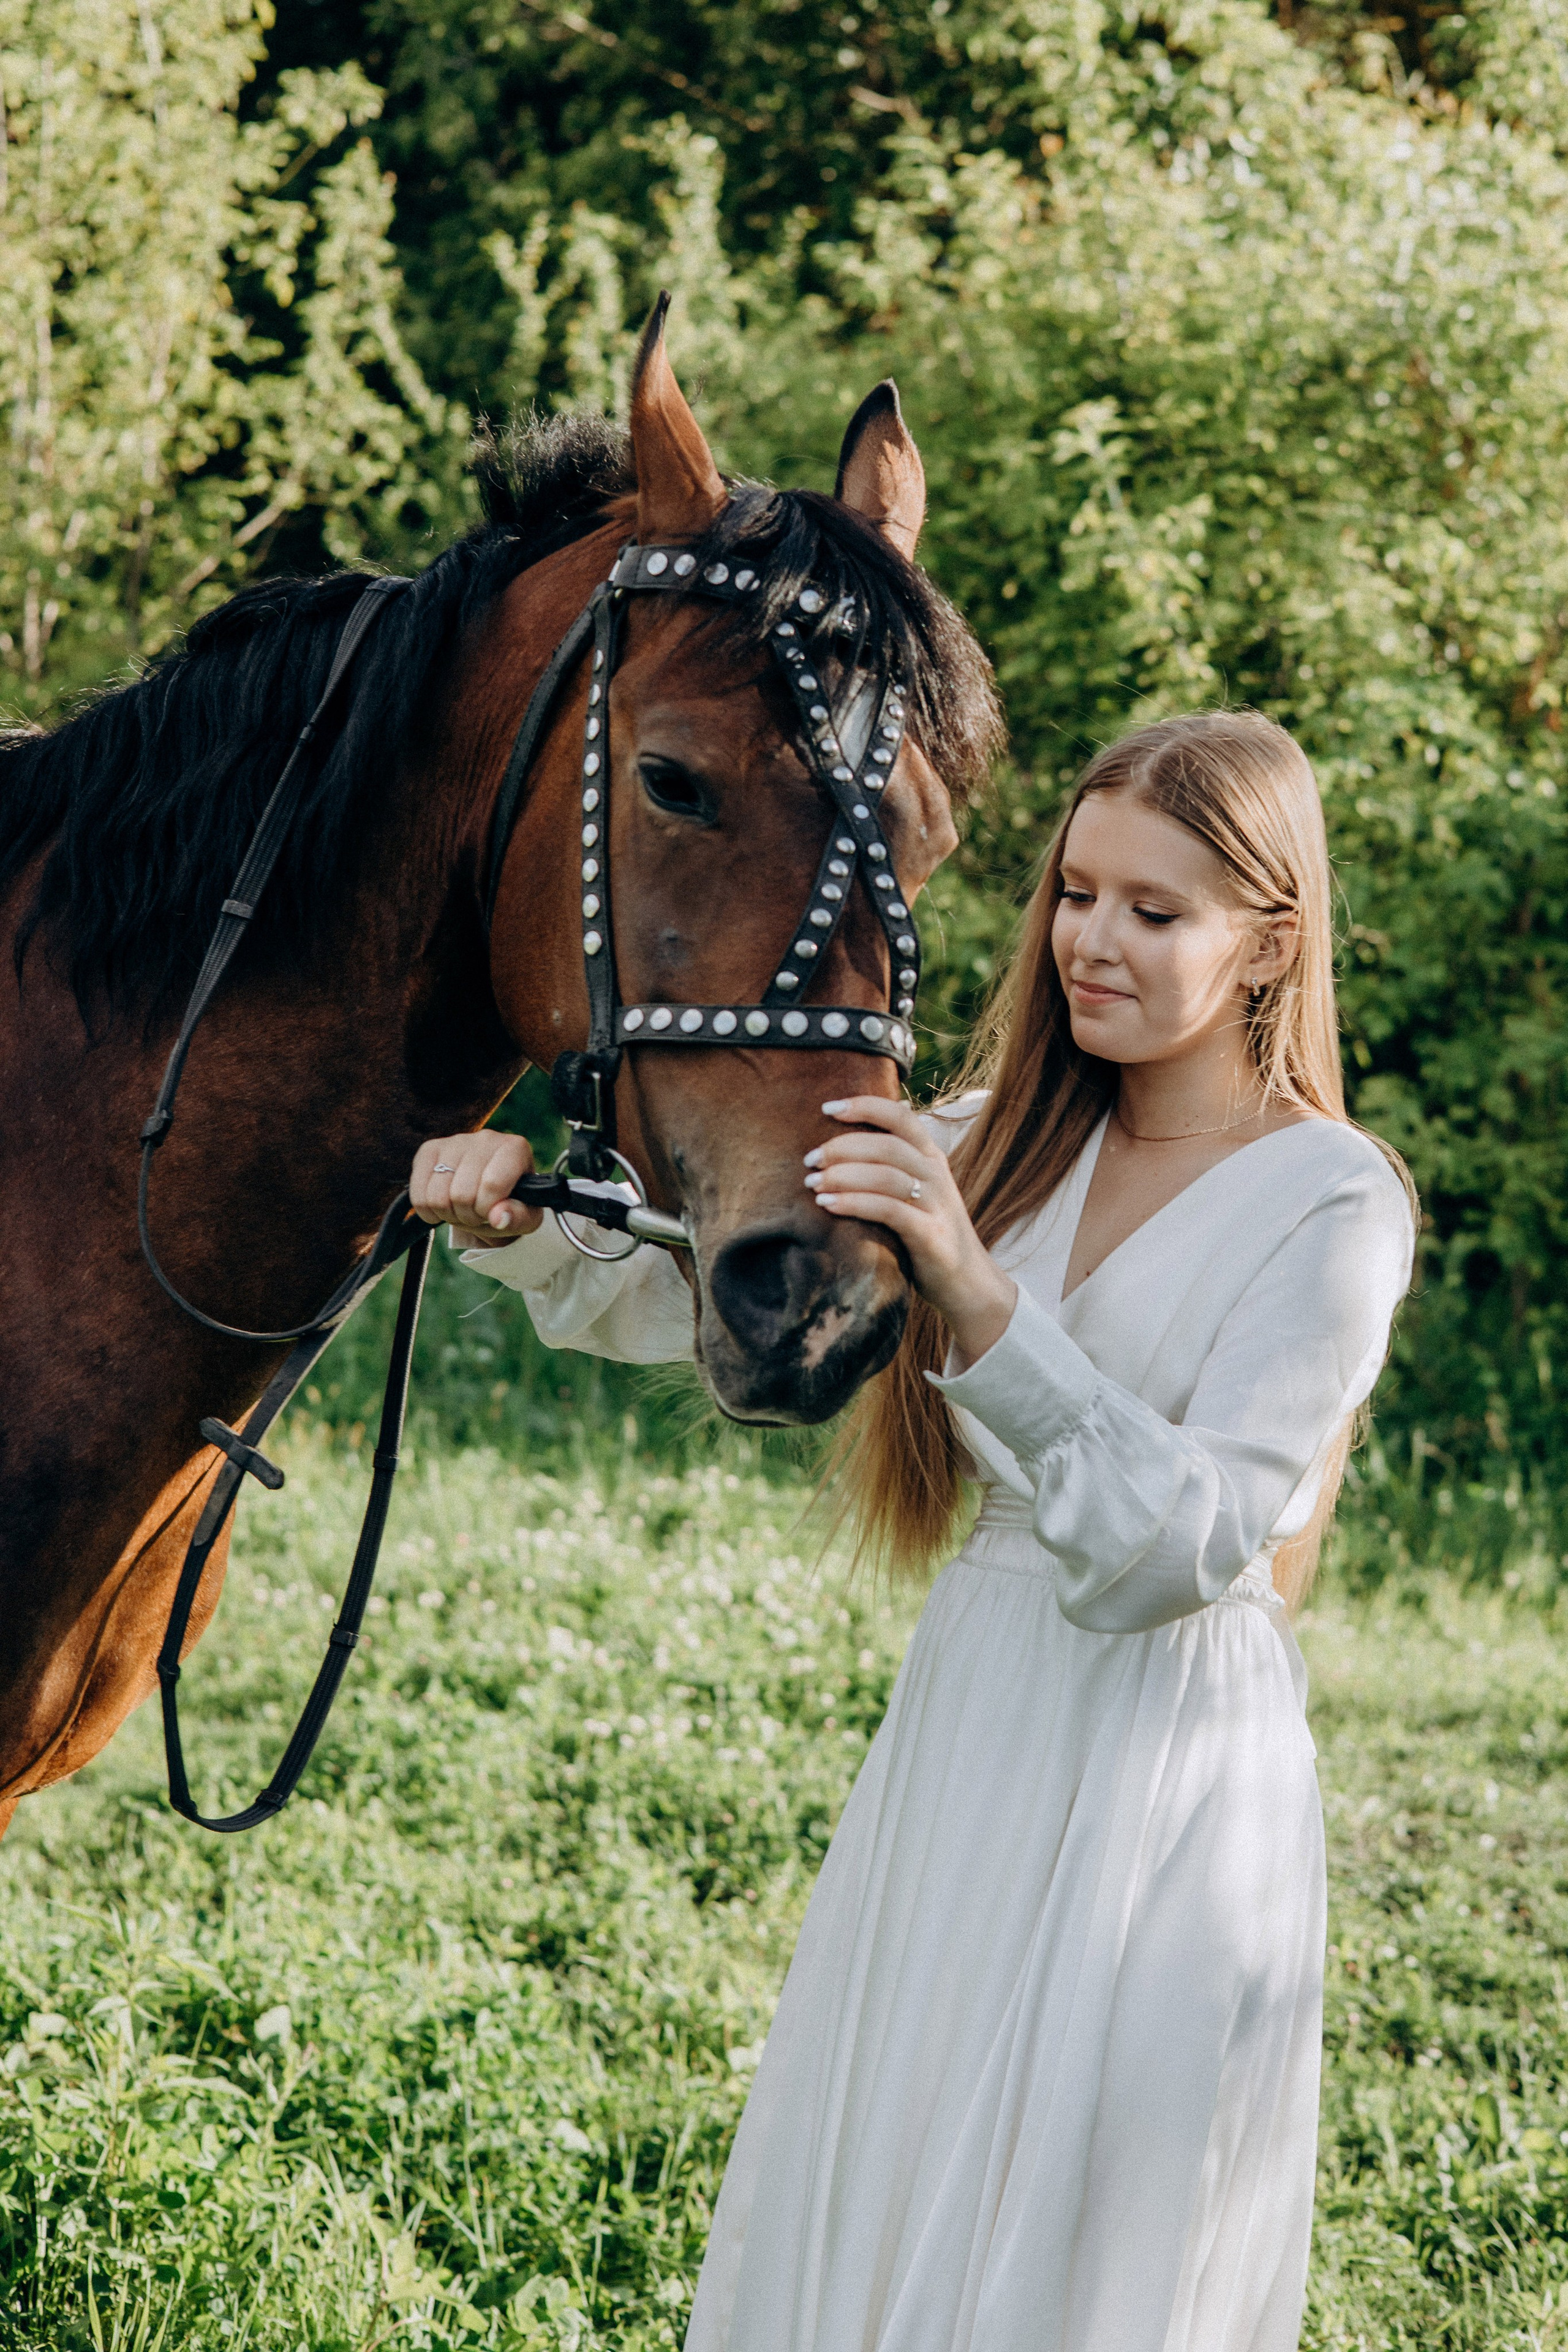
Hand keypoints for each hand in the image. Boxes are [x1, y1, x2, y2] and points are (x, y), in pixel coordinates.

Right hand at [410, 1131, 542, 1245]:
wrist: (491, 1194)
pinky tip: (443, 1208)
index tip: (492, 1214)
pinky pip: (418, 1193)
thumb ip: (517, 1217)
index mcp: (515, 1149)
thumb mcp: (525, 1218)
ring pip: (437, 1195)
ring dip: (448, 1214)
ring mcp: (455, 1141)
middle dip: (468, 1216)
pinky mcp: (430, 1149)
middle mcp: (486, 1138)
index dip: (487, 1210)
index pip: (491, 1185)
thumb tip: (498, 1218)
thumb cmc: (512, 1204)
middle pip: (462, 1193)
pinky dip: (428, 1211)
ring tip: (462, 1210)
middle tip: (477, 1215)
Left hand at [804, 1096, 1016, 1367]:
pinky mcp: (931, 1235)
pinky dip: (854, 1203)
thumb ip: (893, 1165)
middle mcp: (936, 1175)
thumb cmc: (927, 1233)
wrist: (966, 1283)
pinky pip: (889, 1210)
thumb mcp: (917, 1192)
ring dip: (843, 1176)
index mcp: (931, 1157)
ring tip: (813, 1184)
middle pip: (886, 1145)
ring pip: (886, 1175)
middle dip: (843, 1147)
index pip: (901, 1116)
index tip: (827, 1107)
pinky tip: (828, 1205)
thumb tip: (853, 1135)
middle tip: (810, 1160)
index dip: (865, 1106)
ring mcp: (937, 1204)